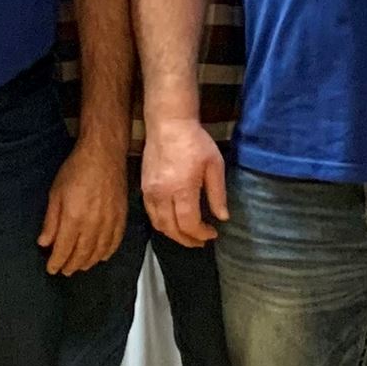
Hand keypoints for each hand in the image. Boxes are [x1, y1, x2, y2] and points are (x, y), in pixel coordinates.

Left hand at [42, 142, 127, 276]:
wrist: (103, 154)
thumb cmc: (77, 170)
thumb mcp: (55, 194)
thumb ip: (51, 221)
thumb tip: (44, 242)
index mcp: (74, 218)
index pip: (64, 249)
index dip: (57, 262)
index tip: (51, 269)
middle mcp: (93, 224)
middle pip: (82, 254)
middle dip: (71, 266)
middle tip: (64, 271)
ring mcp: (110, 222)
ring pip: (99, 252)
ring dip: (88, 262)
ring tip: (80, 266)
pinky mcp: (121, 217)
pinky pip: (115, 242)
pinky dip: (107, 253)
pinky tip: (101, 256)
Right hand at [142, 118, 227, 248]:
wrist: (168, 124)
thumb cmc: (195, 142)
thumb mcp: (215, 165)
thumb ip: (217, 194)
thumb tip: (222, 217)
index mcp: (181, 189)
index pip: (188, 224)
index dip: (201, 234)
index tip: (213, 233)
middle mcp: (162, 194)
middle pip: (171, 229)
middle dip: (187, 240)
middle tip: (201, 241)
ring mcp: (150, 192)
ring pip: (158, 224)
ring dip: (173, 234)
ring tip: (188, 236)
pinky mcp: (144, 187)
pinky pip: (151, 214)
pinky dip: (162, 224)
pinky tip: (174, 222)